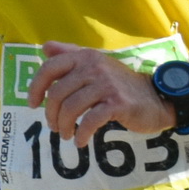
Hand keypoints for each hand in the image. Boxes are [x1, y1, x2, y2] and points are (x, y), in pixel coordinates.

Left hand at [28, 43, 172, 145]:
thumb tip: (45, 47)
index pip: (49, 68)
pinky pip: (90, 121)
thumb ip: (71, 54)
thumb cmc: (122, 85)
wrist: (156, 98)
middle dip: (51, 115)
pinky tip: (81, 141)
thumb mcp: (97, 64)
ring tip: (67, 135)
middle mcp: (94, 67)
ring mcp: (106, 85)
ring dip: (64, 127)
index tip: (32, 105)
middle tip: (54, 127)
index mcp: (85, 57)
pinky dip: (81, 135)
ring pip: (71, 108)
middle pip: (57, 93)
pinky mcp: (117, 103)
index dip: (35, 88)